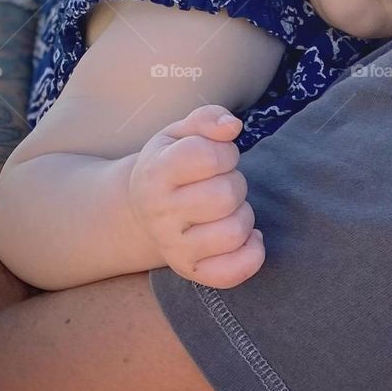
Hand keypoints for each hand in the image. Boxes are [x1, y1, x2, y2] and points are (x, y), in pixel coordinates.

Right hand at [127, 104, 264, 288]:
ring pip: (234, 232)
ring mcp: (173, 246)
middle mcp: (160, 213)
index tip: (219, 155)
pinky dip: (251, 253)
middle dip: (236, 182)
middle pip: (225, 196)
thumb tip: (232, 126)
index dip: (225, 152)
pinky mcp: (189, 270)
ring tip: (228, 208)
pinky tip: (246, 236)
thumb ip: (207, 119)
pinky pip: (233, 271)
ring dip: (243, 215)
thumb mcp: (179, 133)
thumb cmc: (169, 164)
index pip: (208, 157)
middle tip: (222, 181)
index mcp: (156, 172)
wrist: (140, 211)